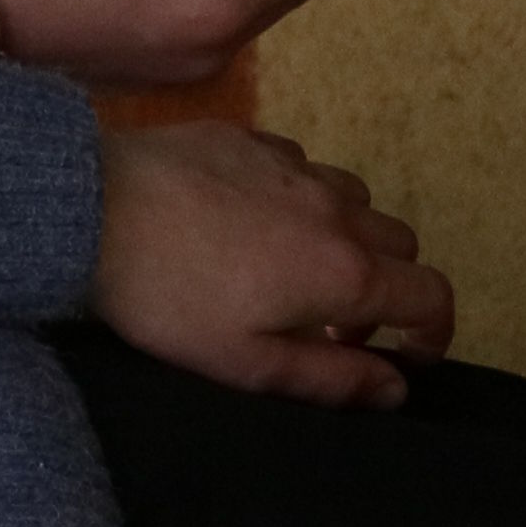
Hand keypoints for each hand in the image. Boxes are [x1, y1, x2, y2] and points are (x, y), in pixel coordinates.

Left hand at [90, 114, 450, 405]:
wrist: (91, 209)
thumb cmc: (167, 301)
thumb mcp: (247, 363)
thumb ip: (331, 378)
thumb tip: (396, 389)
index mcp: (344, 272)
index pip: (431, 295)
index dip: (434, 331)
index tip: (410, 354)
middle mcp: (335, 210)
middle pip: (402, 244)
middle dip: (388, 286)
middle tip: (334, 322)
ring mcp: (295, 165)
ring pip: (356, 199)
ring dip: (347, 238)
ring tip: (291, 268)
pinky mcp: (251, 138)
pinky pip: (303, 166)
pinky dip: (301, 199)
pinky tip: (249, 221)